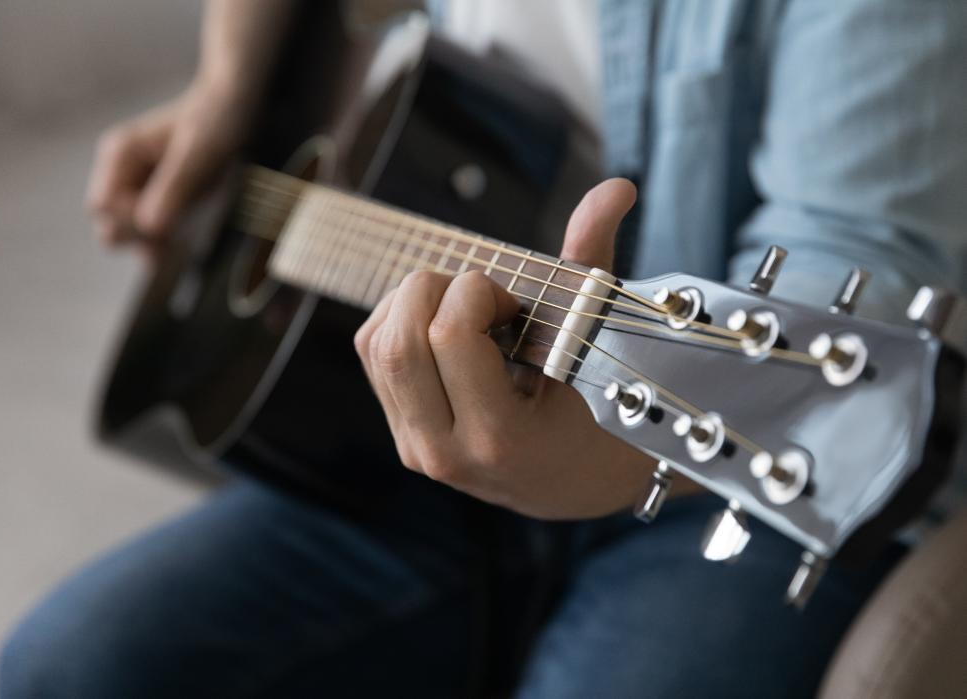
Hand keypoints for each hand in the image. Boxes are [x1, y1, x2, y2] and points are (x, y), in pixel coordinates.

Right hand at [85, 80, 252, 261]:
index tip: (168, 220)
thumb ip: (175, 187)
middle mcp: (121, 173)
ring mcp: (137, 189)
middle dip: (143, 236)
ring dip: (159, 242)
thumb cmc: (216, 121)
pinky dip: (170, 241)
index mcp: (120, 155)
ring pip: (131, 234)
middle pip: (110, 225)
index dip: (130, 222)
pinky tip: (193, 233)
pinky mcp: (158, 202)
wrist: (235, 106)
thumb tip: (149, 227)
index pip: (102, 208)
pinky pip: (152, 234)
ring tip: (193, 226)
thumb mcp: (200, 153)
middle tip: (183, 228)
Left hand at [355, 179, 697, 518]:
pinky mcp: (403, 435)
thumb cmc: (600, 414)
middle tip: (483, 295)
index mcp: (498, 438)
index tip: (514, 302)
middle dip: (434, 288)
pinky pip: (375, 358)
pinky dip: (400, 320)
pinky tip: (445, 326)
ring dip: (413, 302)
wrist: (581, 484)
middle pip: (398, 341)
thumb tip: (615, 186)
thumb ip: (591, 262)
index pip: (449, 334)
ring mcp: (418, 449)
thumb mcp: (595, 345)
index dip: (477, 291)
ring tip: (467, 309)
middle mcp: (445, 452)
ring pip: (377, 346)